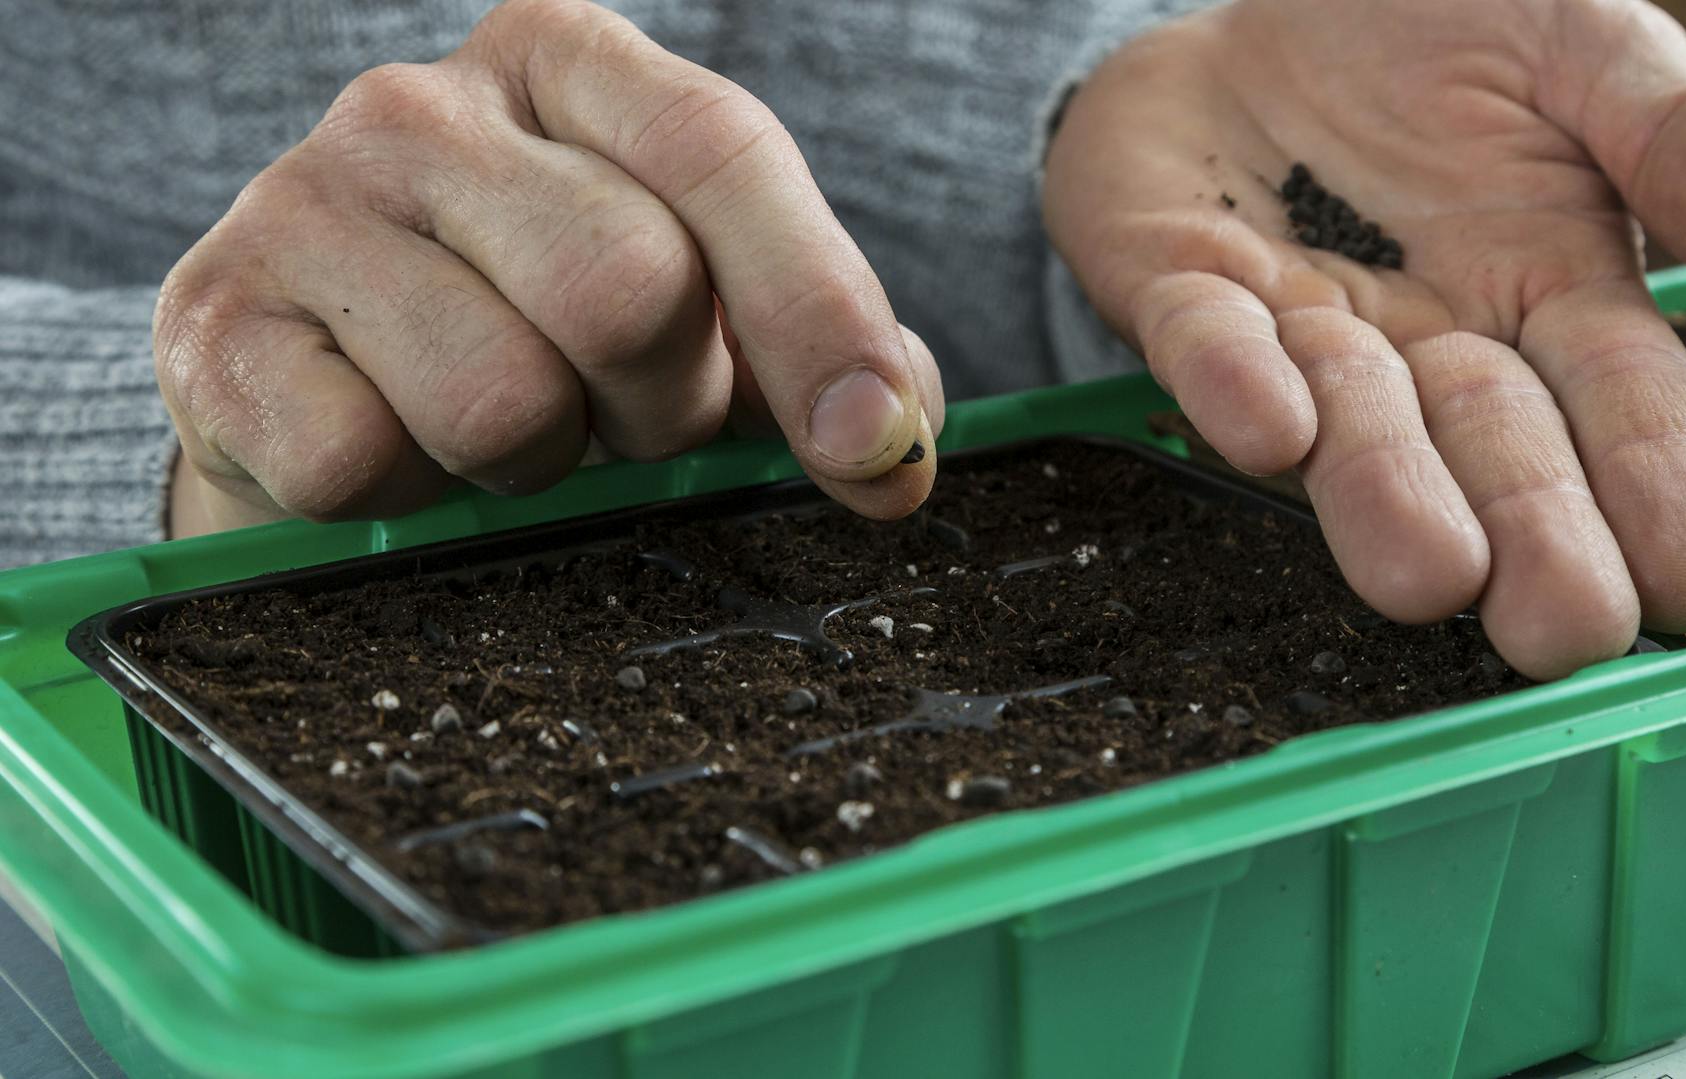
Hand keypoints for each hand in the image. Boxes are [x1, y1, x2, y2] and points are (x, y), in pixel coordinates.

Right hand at [157, 0, 941, 540]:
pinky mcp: (214, 321)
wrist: (318, 386)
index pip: (721, 155)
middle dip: (659, 406)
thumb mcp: (700, 312)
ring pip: (502, 399)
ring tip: (505, 433)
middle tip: (622, 421)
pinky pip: (363, 460)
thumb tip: (899, 438)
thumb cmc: (542, 337)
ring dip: (536, 464)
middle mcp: (427, 104)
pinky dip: (406, 501)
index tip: (874, 454)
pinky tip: (394, 454)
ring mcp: (304, 200)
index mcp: (572, 66)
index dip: (817, 312)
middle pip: (628, 285)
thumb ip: (819, 342)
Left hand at [1043, 0, 1685, 678]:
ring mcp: (1299, 327)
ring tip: (1426, 576)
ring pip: (1348, 424)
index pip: (1621, 406)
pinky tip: (1271, 430)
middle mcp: (1427, 339)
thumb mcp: (1585, 51)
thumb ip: (1674, 137)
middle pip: (1489, 448)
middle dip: (1528, 537)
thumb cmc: (1438, 33)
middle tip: (1559, 630)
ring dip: (1384, 494)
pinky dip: (1233, 384)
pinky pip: (1204, 343)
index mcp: (1549, 292)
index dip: (1655, 490)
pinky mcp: (1177, 289)